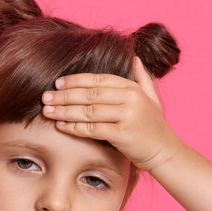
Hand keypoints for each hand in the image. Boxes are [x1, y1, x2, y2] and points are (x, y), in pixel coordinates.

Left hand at [41, 57, 182, 172]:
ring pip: (89, 111)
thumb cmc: (155, 127)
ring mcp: (127, 116)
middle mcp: (131, 99)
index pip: (99, 79)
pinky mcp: (123, 135)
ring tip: (47, 111)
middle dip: (65, 95)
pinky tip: (61, 126)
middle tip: (46, 97)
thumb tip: (134, 57)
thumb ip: (143, 77)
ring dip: (65, 111)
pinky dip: (75, 127)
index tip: (58, 83)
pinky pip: (92, 129)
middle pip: (90, 94)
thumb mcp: (152, 98)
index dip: (76, 80)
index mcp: (133, 88)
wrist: (166, 152)